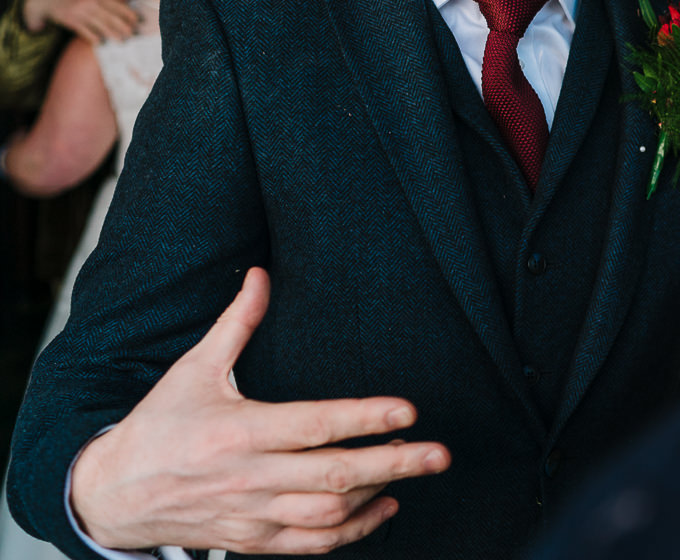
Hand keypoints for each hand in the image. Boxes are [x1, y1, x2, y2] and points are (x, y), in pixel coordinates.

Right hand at [23, 0, 138, 42]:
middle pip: (111, 16)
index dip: (129, 13)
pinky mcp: (70, 20)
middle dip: (123, 26)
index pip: (117, 4)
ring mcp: (80, 11)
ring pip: (100, 25)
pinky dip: (93, 37)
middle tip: (133, 34)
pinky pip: (85, 31)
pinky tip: (101, 43)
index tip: (138, 21)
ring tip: (121, 41)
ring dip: (112, 34)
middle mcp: (89, 1)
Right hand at [70, 268, 450, 553]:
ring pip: (329, 513)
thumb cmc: (157, 425)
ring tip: (413, 468)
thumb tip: (260, 274)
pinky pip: (312, 545)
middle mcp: (249, 476)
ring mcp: (252, 514)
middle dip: (395, 463)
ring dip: (378, 493)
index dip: (365, 418)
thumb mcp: (193, 369)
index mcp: (238, 431)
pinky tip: (384, 508)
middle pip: (335, 475)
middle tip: (440, 453)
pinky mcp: (252, 541)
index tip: (408, 410)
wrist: (111, 495)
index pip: (315, 425)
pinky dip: (353, 531)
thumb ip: (236, 323)